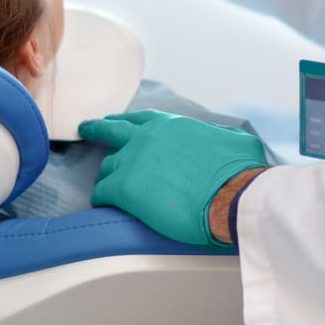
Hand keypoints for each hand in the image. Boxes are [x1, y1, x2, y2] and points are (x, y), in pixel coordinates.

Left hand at [79, 110, 268, 246]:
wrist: (232, 196)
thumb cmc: (239, 172)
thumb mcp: (233, 140)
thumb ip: (216, 135)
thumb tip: (218, 137)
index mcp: (171, 126)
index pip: (140, 119)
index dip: (125, 120)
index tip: (113, 119)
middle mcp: (147, 138)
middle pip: (112, 131)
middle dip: (96, 129)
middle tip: (85, 129)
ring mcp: (132, 161)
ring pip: (107, 167)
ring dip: (107, 176)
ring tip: (107, 186)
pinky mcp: (124, 188)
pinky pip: (102, 192)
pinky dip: (102, 198)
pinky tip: (105, 205)